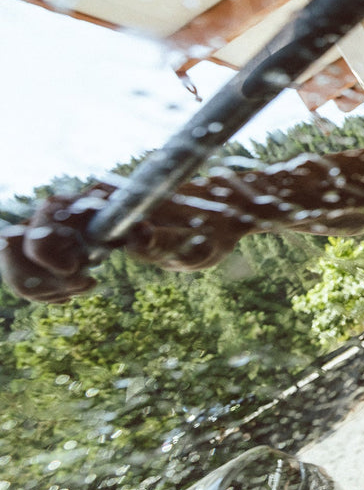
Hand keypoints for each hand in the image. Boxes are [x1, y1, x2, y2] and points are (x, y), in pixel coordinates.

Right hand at [1, 187, 248, 303]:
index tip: (81, 272)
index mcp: (107, 200)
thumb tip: (135, 233)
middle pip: (18, 235)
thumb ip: (163, 239)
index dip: (48, 246)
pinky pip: (35, 264)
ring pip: (18, 250)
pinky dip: (44, 285)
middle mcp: (82, 208)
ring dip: (38, 281)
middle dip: (37, 272)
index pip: (50, 211)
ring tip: (86, 287)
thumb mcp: (196, 242)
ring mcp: (74, 226)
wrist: (217, 221)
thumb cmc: (211, 227)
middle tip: (86, 284)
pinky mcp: (74, 242)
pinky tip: (77, 290)